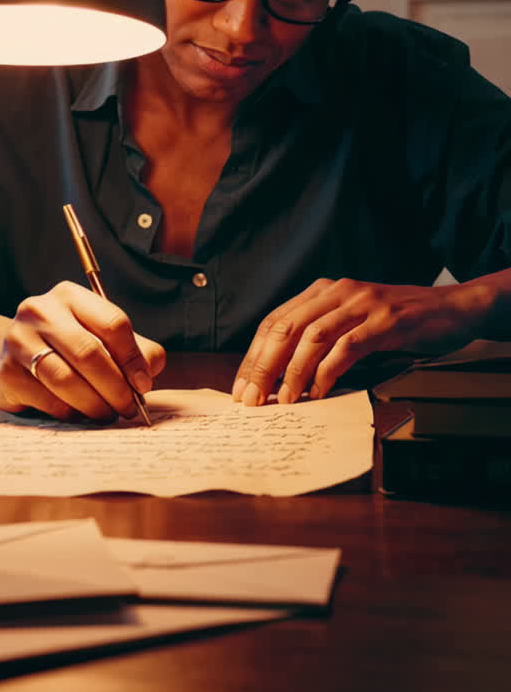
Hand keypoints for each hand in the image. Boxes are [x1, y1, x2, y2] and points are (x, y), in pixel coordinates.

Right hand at [0, 280, 165, 421]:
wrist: (8, 357)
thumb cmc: (65, 347)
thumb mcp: (99, 337)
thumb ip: (133, 350)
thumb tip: (148, 373)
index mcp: (70, 296)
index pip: (112, 323)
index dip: (133, 358)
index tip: (143, 384)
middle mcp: (40, 311)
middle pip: (89, 353)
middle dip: (115, 387)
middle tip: (129, 408)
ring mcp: (18, 340)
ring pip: (66, 380)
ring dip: (95, 404)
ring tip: (107, 415)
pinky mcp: (6, 371)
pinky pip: (48, 399)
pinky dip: (70, 412)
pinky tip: (79, 415)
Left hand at [232, 275, 492, 404]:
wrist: (450, 308)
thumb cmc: (398, 321)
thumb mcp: (352, 321)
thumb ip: (321, 338)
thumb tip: (281, 377)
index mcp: (323, 291)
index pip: (275, 322)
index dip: (254, 356)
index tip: (242, 388)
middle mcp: (338, 292)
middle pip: (286, 328)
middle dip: (264, 367)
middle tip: (252, 400)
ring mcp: (362, 304)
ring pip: (312, 338)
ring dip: (292, 373)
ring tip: (283, 401)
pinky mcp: (386, 321)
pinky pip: (347, 347)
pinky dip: (328, 372)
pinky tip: (318, 393)